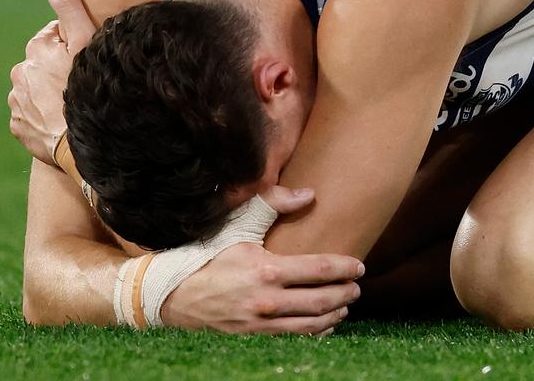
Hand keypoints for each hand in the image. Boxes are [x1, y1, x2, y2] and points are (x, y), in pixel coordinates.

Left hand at [7, 0, 96, 163]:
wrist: (77, 142)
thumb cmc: (89, 89)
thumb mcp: (87, 43)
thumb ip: (69, 9)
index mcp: (37, 49)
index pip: (56, 37)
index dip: (75, 47)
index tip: (88, 61)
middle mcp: (21, 72)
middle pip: (45, 63)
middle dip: (60, 69)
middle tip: (83, 84)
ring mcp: (17, 101)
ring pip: (37, 89)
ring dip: (51, 93)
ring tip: (73, 104)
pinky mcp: (17, 125)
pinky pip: (31, 114)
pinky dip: (43, 115)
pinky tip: (62, 119)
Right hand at [161, 186, 364, 333]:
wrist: (174, 294)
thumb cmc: (209, 255)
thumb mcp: (238, 224)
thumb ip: (273, 204)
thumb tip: (309, 193)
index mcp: (267, 269)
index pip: (321, 270)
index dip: (346, 268)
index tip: (359, 266)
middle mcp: (267, 300)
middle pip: (323, 300)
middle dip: (346, 293)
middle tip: (357, 287)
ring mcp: (261, 324)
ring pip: (312, 325)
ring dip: (334, 315)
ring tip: (345, 306)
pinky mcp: (255, 339)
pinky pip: (295, 340)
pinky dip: (314, 334)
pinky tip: (323, 325)